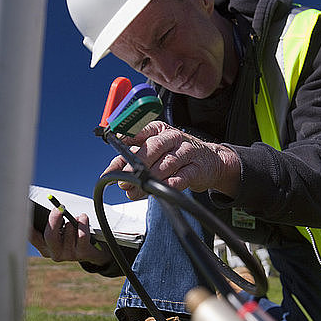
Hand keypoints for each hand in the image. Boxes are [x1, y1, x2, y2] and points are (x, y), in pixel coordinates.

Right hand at [29, 208, 111, 264]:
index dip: (28, 223)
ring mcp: (68, 255)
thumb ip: (52, 221)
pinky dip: (82, 222)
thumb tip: (52, 207)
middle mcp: (54, 252)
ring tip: (75, 218)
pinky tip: (82, 218)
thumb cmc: (72, 235)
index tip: (29, 209)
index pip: (31, 235)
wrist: (92, 252)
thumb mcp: (60, 230)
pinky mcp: (82, 254)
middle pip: (49, 236)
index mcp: (43, 246)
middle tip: (58, 209)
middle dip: (54, 220)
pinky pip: (82, 235)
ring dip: (73, 220)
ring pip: (68, 231)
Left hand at [102, 121, 240, 200]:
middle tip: (124, 181)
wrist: (209, 162)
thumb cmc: (175, 155)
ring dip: (149, 179)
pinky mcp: (196, 168)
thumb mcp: (153, 152)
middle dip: (136, 165)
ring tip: (135, 191)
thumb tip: (111, 171)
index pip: (139, 131)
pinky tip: (159, 190)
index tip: (115, 150)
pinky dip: (169, 185)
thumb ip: (130, 158)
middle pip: (153, 147)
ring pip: (166, 163)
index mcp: (158, 129)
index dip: (125, 140)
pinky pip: (181, 177)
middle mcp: (172, 137)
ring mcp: (186, 151)